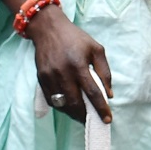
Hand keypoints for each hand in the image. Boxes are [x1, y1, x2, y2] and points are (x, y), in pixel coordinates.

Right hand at [26, 3, 112, 123]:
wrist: (48, 29)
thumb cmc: (76, 38)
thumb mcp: (96, 49)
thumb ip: (105, 72)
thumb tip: (109, 95)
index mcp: (79, 64)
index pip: (92, 92)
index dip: (101, 108)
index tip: (108, 119)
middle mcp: (63, 72)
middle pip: (75, 103)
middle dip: (86, 116)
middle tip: (94, 121)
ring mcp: (50, 77)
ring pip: (62, 104)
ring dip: (74, 114)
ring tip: (83, 116)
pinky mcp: (41, 79)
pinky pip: (51, 100)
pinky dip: (62, 108)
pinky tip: (70, 107)